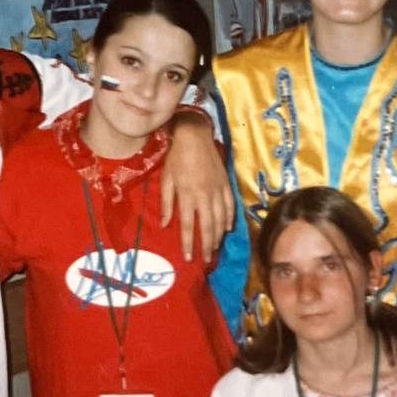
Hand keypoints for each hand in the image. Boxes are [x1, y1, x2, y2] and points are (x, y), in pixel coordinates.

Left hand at [162, 113, 232, 262]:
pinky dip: (229, 219)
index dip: (188, 243)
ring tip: (215, 247)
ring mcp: (218, 191)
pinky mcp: (226, 184)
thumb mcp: (166, 179)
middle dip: (207, 245)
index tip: (189, 257)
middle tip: (206, 260)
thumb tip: (166, 224)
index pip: (188, 226)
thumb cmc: (177, 158)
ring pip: (221, 219)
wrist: (195, 137)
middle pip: (208, 227)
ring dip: (218, 235)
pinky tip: (227, 228)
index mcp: (188, 195)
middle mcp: (204, 196)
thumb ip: (167, 203)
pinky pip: (230, 206)